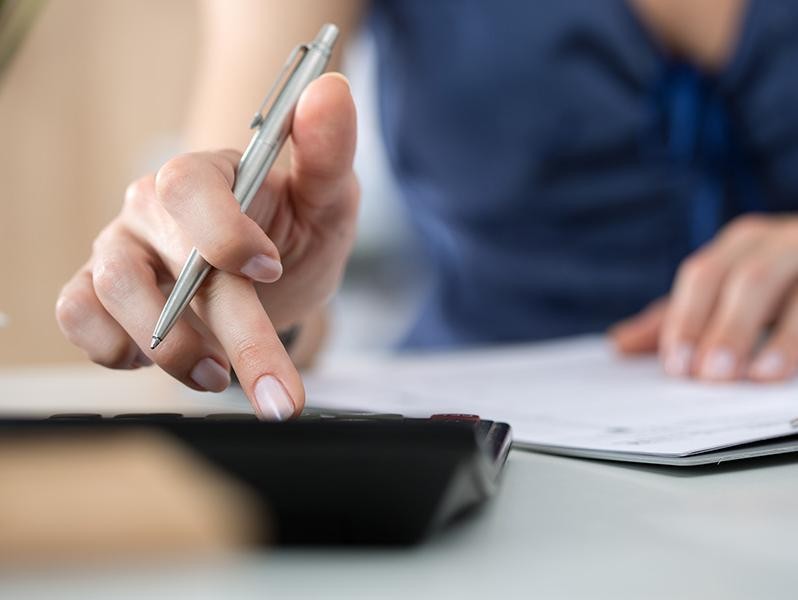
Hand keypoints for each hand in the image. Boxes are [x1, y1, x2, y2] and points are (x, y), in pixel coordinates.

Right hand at [56, 73, 358, 417]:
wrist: (273, 268)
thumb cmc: (297, 227)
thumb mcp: (329, 197)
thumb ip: (329, 152)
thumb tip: (331, 90)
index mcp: (208, 174)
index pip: (189, 187)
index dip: (224, 231)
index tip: (272, 269)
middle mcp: (153, 207)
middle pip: (165, 261)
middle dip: (231, 334)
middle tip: (280, 393)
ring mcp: (121, 249)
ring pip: (111, 291)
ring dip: (170, 349)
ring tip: (221, 375)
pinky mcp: (100, 291)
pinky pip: (78, 315)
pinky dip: (110, 347)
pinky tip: (158, 360)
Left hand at [611, 214, 797, 381]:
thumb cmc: (772, 284)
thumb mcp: (722, 293)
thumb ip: (677, 318)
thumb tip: (619, 344)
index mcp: (742, 242)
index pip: (704, 275)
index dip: (687, 319)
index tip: (676, 365)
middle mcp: (783, 241)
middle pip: (751, 279)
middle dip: (729, 328)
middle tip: (711, 375)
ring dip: (782, 338)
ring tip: (759, 376)